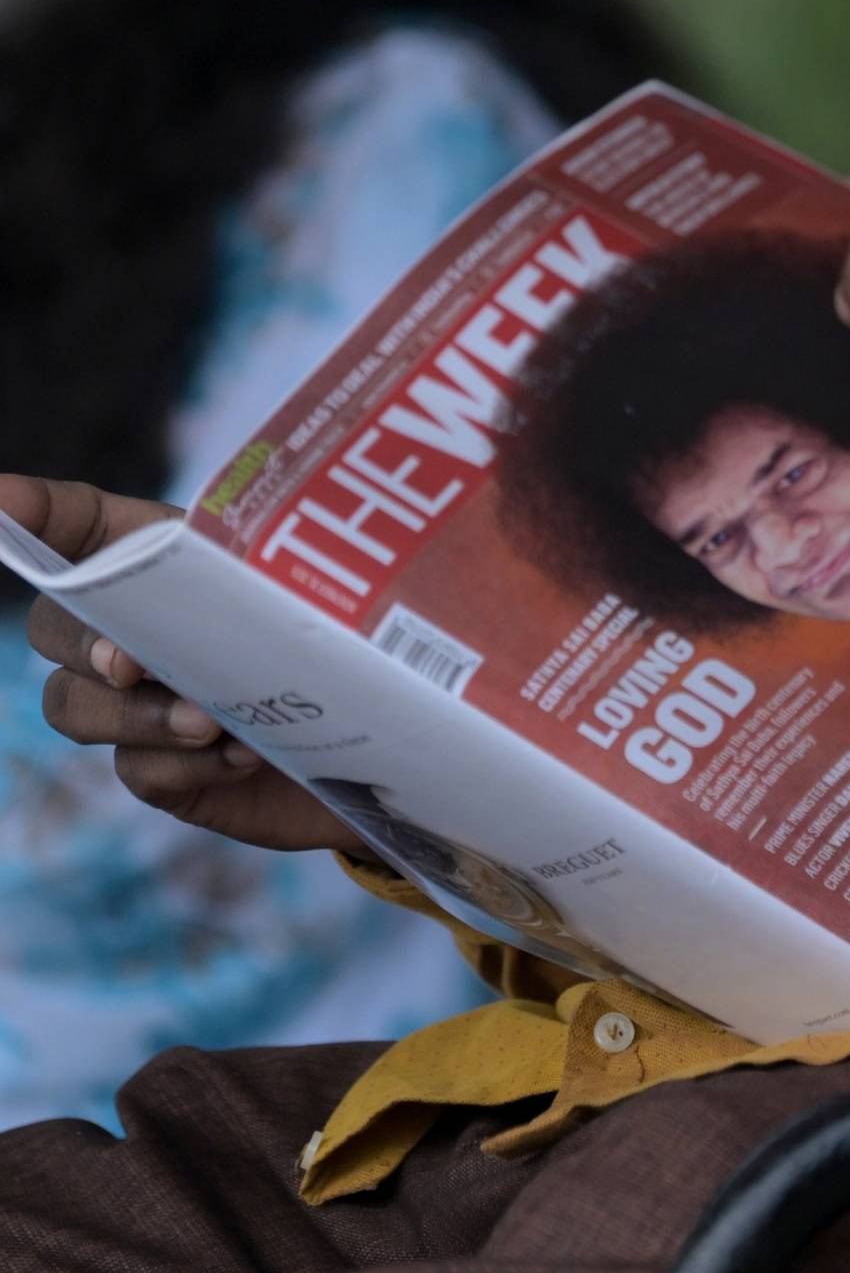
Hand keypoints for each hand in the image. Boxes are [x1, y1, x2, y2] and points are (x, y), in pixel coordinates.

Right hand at [9, 475, 359, 855]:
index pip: (80, 525)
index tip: (0, 501)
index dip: (36, 511)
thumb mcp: (325, 581)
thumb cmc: (351, 637)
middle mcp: (131, 628)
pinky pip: (139, 772)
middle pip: (54, 625)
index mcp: (163, 560)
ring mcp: (135, 705)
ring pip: (75, 706)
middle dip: (83, 641)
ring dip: (137, 715)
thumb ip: (286, 563)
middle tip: (131, 662)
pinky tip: (245, 755)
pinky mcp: (161, 771)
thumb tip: (281, 564)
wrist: (387, 738)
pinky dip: (188, 767)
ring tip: (212, 722)